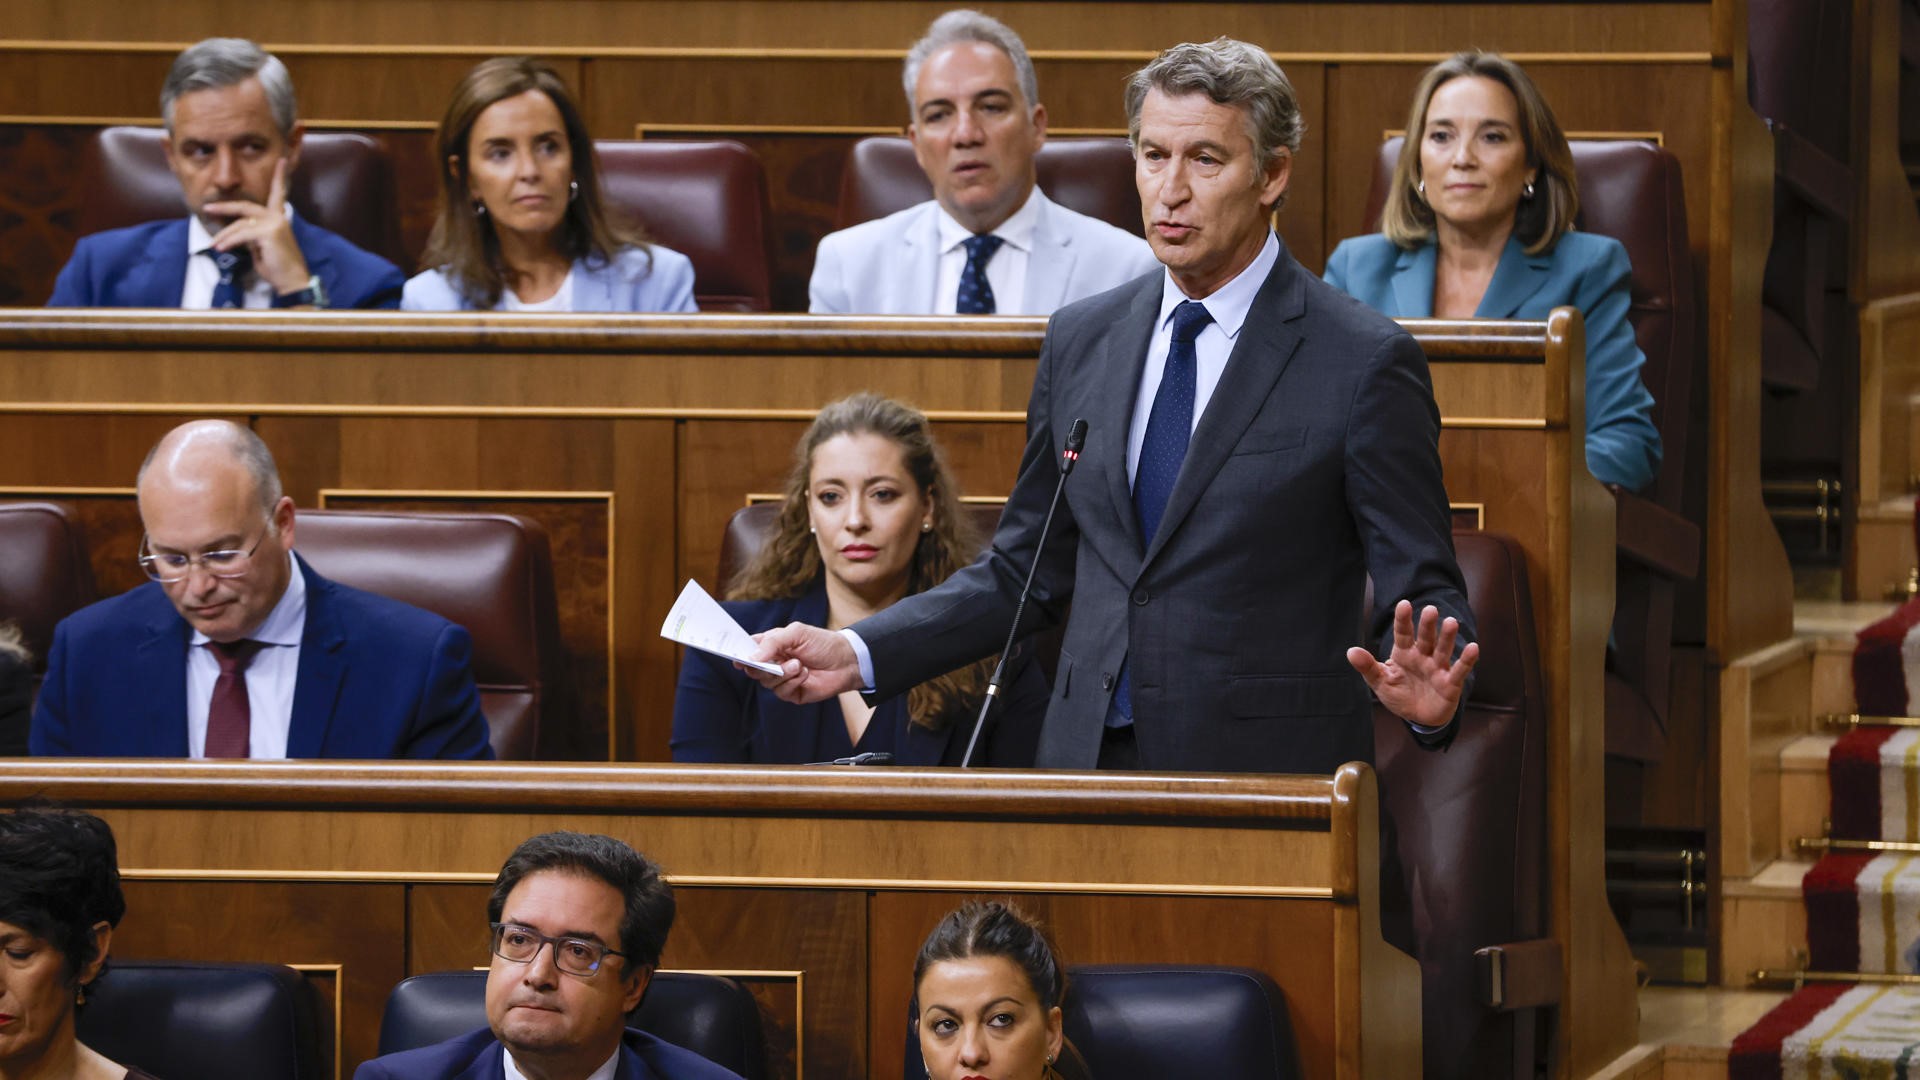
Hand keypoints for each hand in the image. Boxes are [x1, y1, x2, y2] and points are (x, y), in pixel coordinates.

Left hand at [204, 158, 311, 296]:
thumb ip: (251, 234)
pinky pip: (242, 234)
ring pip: (240, 224)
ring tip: (215, 245)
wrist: (292, 281)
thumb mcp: (261, 246)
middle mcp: (278, 217)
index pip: (278, 194)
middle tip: (208, 209)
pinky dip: (229, 241)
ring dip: (224, 235)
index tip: (282, 161)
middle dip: (224, 207)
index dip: (280, 177)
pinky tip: (222, 249)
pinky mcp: (269, 233)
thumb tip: (235, 231)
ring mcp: (274, 223)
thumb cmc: (277, 267)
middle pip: (245, 206)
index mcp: (279, 218)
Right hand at [738, 622, 862, 703]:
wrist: (846, 661)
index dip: (740, 654)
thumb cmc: (822, 643)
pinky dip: (793, 682)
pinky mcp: (791, 693)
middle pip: (753, 669)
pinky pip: (781, 692)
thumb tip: (752, 658)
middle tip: (772, 662)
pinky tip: (805, 674)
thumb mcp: (796, 633)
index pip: (748, 650)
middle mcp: (774, 663)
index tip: (736, 658)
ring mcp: (782, 679)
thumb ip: (772, 642)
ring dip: (783, 673)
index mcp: (771, 645)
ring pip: (766, 682)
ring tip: (799, 664)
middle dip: (761, 667)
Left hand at [1346, 600, 1478, 729]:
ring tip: (1451, 622)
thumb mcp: (1380, 682)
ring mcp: (1438, 668)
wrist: (1419, 718)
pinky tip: (1473, 647)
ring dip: (1447, 637)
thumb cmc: (1400, 695)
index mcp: (1404, 654)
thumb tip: (1350, 651)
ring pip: (1443, 650)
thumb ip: (1367, 667)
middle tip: (1431, 609)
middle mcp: (1423, 657)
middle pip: (1426, 638)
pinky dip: (1466, 660)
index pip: (1403, 634)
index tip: (1404, 604)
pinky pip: (1459, 670)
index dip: (1403, 620)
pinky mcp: (1451, 683)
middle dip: (1428, 625)